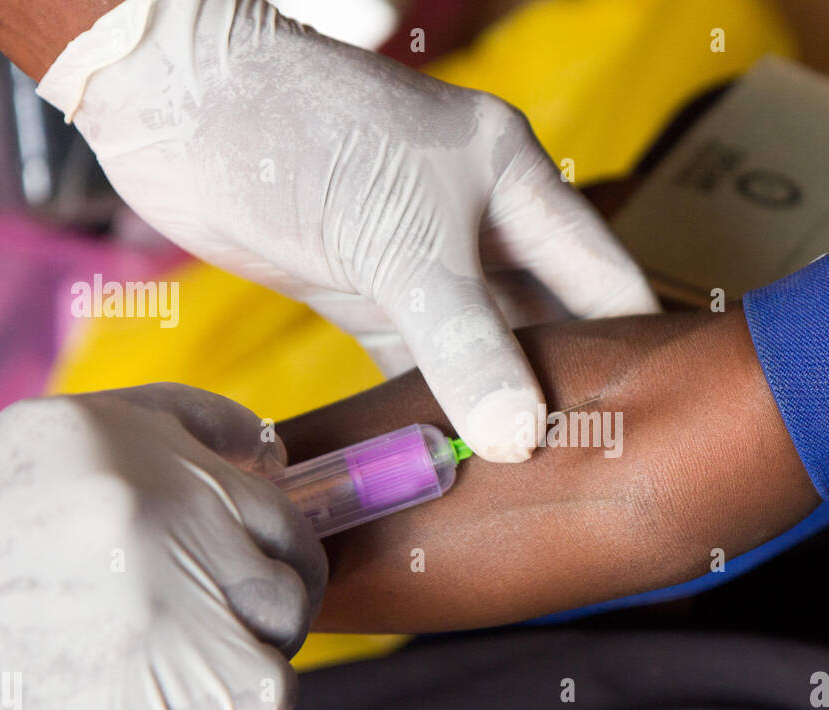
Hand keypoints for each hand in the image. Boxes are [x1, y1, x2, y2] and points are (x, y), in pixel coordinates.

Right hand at [0, 384, 326, 709]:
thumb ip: (95, 479)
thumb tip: (206, 490)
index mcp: (97, 431)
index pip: (220, 428)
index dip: (248, 472)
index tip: (256, 498)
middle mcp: (152, 488)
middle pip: (276, 521)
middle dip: (260, 567)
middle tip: (225, 611)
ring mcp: (177, 572)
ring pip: (284, 601)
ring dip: (252, 636)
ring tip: (185, 662)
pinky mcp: (191, 666)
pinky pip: (269, 681)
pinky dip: (239, 699)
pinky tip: (185, 703)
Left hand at [36, 0, 658, 460]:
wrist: (176, 101)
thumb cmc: (302, 135)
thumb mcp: (400, 240)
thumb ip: (463, 341)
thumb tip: (520, 439)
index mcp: (517, 185)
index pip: (606, 279)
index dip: (634, 348)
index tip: (652, 426)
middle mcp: (482, 225)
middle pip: (549, 324)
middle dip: (565, 393)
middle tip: (590, 479)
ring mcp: (422, 262)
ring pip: (482, 351)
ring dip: (496, 410)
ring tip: (528, 489)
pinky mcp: (366, 291)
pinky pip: (417, 363)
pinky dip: (430, 408)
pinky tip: (448, 459)